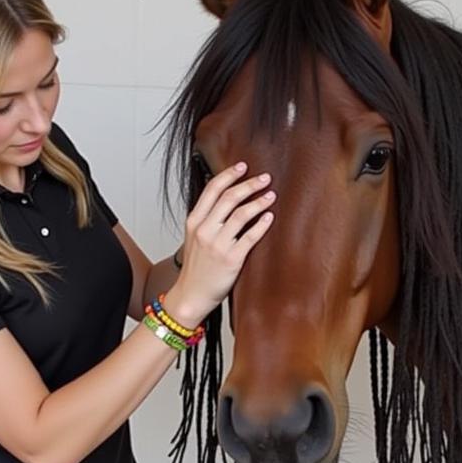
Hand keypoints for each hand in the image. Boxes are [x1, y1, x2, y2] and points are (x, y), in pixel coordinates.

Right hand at [161, 162, 274, 326]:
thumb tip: (226, 200)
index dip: (229, 175)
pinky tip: (269, 217)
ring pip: (240, 214)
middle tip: (265, 178)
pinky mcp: (231, 259)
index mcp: (194, 221)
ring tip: (270, 195)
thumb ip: (207, 219)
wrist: (191, 295)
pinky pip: (249, 237)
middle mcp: (205, 230)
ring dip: (258, 202)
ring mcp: (217, 244)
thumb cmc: (196, 269)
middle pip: (229, 198)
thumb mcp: (194, 238)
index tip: (243, 166)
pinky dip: (261, 224)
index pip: (212, 190)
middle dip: (249, 184)